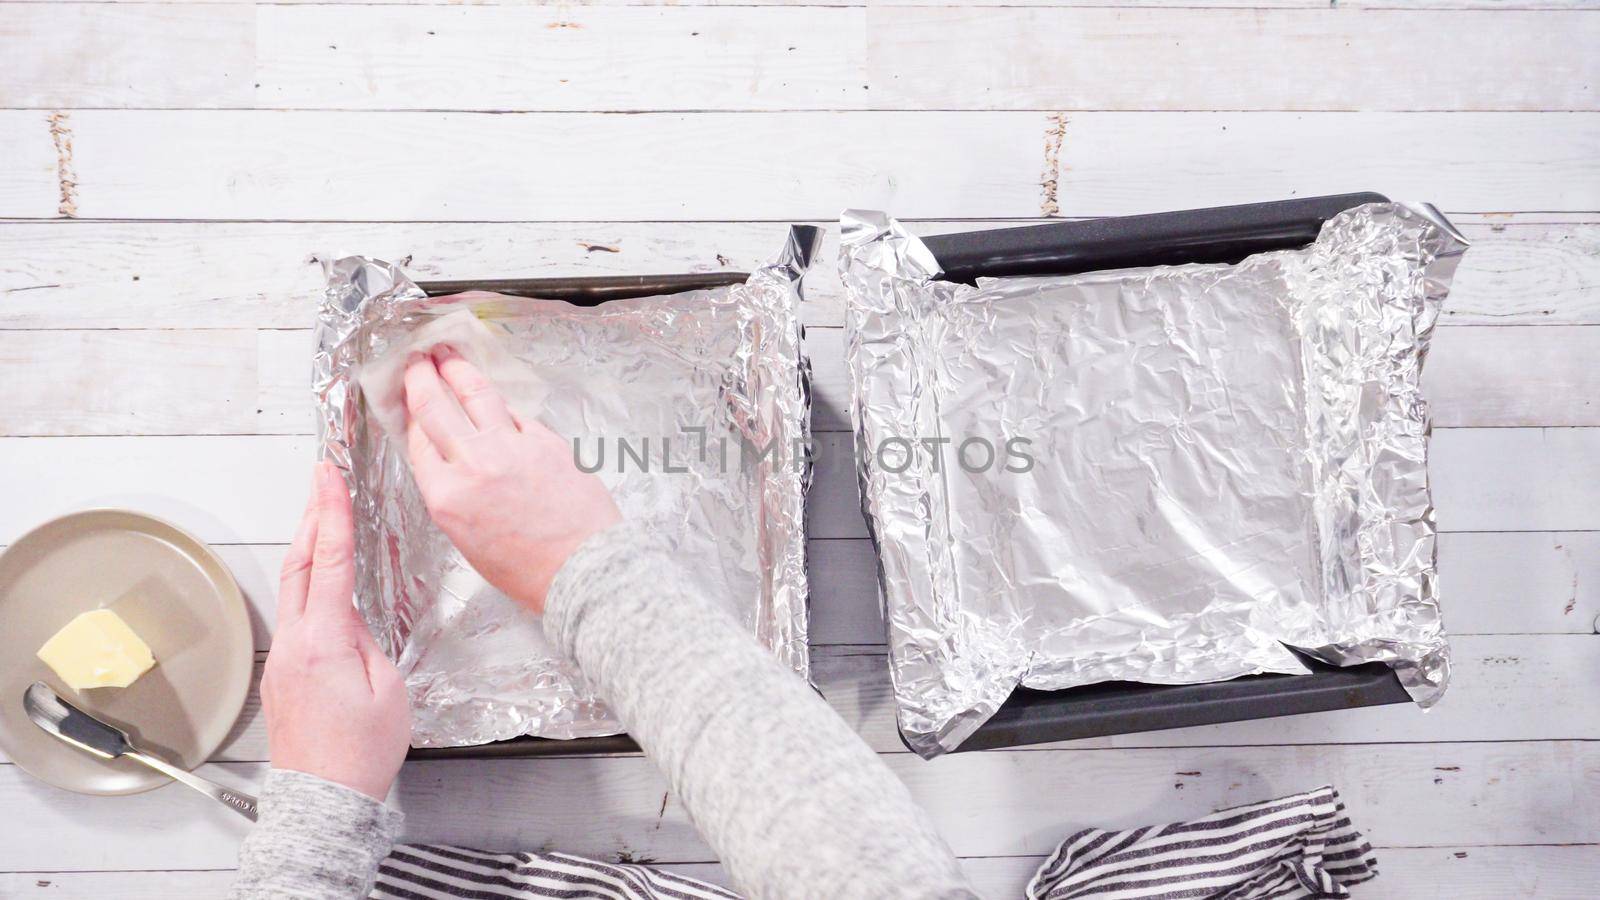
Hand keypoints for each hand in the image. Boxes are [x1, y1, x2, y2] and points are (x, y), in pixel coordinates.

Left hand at [262, 462, 410, 800]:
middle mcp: (293, 645)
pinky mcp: (282, 675)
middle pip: (299, 564)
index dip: (331, 514)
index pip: (329, 562)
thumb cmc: (360, 754)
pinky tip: (320, 580)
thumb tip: (355, 625)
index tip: (329, 478)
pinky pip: (295, 616)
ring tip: (322, 517)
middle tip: (321, 479)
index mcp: (323, 642)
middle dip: (312, 516)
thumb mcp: (389, 689)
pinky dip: (307, 585)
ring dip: (308, 548)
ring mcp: (282, 660)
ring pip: (293, 588)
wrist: (325, 797)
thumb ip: (370, 644)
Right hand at [403, 345, 620, 613]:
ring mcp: (512, 447)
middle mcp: (474, 465)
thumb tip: (449, 462)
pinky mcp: (546, 440)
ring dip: (459, 370)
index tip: (407, 395)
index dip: (410, 413)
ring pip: (477, 395)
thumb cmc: (528, 570)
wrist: (583, 569)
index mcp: (447, 497)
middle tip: (418, 358)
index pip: (418, 440)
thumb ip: (452, 495)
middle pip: (437, 407)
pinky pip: (516, 414)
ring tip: (450, 355)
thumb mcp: (467, 539)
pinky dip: (502, 404)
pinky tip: (497, 399)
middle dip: (423, 376)